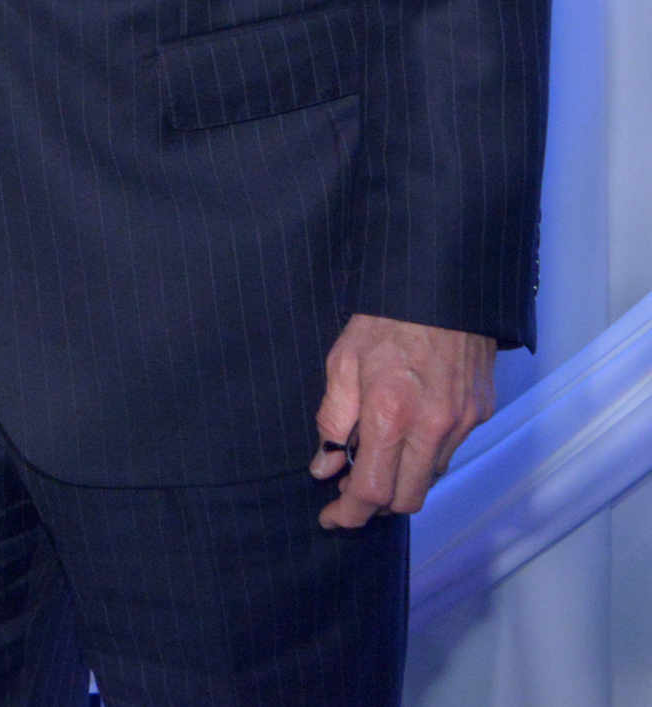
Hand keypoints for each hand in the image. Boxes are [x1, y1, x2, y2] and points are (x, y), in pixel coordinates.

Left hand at [310, 311, 495, 527]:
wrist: (440, 287)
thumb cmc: (383, 321)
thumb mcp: (341, 362)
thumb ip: (332, 419)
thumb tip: (325, 466)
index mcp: (391, 414)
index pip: (373, 489)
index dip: (350, 512)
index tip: (332, 518)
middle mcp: (432, 427)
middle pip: (406, 499)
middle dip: (376, 506)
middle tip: (350, 494)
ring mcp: (461, 423)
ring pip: (429, 478)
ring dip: (401, 480)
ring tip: (375, 458)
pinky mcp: (480, 414)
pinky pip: (449, 453)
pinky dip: (424, 456)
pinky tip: (406, 436)